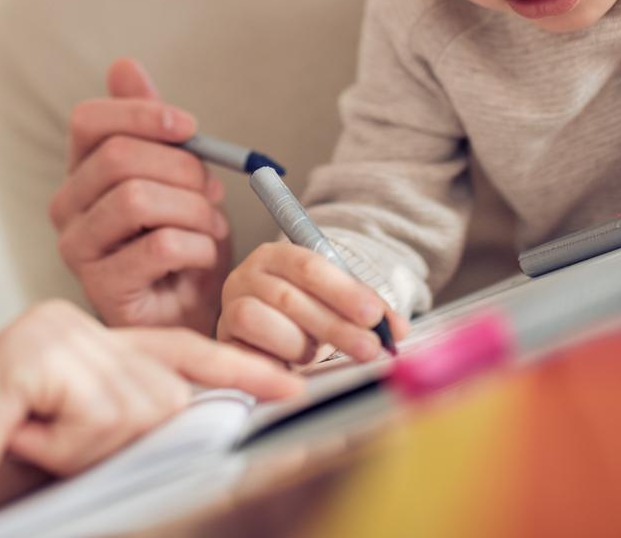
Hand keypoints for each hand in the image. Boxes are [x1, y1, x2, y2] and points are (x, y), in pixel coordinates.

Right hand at [0, 301, 302, 532]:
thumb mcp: (72, 450)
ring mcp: (53, 330)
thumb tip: (199, 422)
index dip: (235, 369)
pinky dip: (66, 444)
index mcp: (81, 342)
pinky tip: (18, 435)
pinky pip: (101, 412)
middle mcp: (72, 323)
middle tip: (45, 447)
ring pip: (141, 406)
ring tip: (26, 441)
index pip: (177, 351)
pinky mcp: (36, 352)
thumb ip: (127, 428)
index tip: (287, 388)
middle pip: (165, 390)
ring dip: (88, 449)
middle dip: (124, 442)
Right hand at [54, 58, 230, 333]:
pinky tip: (205, 256)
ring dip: (194, 209)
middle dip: (181, 167)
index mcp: (82, 170)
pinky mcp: (102, 287)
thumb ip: (152, 124)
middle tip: (213, 189)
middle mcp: (68, 206)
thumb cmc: (183, 239)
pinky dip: (198, 246)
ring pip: (137, 200)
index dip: (140, 113)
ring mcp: (78, 249)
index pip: (88, 121)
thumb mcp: (176, 174)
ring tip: (212, 226)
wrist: (192, 313)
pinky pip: (159, 246)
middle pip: (117, 158)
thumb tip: (123, 65)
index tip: (190, 126)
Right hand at [216, 243, 406, 366]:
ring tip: (316, 354)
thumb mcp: (335, 305)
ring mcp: (231, 304)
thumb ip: (366, 311)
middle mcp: (248, 274)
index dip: (344, 291)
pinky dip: (277, 357)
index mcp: (277, 255)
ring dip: (302, 342)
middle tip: (370, 347)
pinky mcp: (224, 337)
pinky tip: (294, 365)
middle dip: (336, 325)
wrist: (265, 338)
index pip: (310, 266)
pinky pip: (246, 346)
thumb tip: (397, 330)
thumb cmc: (302, 317)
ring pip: (263, 318)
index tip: (374, 316)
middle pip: (291, 296)